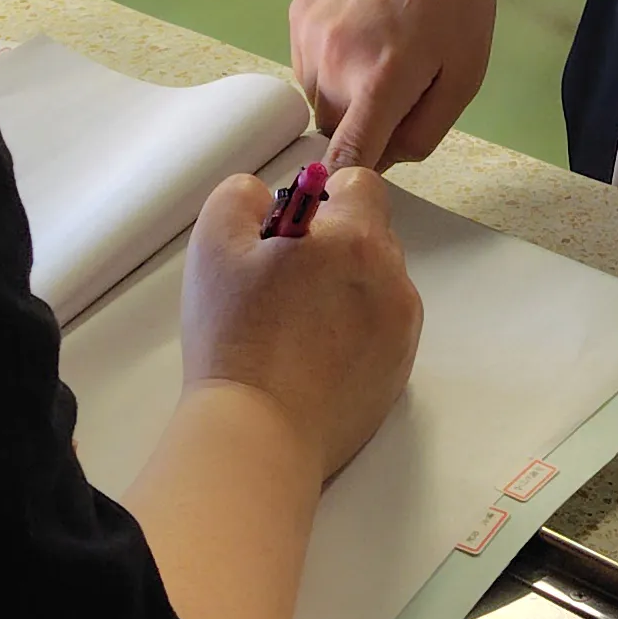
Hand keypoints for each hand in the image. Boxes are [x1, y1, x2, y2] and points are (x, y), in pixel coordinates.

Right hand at [179, 168, 423, 479]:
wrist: (260, 434)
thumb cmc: (235, 336)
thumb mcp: (214, 244)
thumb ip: (241, 197)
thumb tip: (267, 197)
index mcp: (356, 240)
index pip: (360, 185)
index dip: (323, 197)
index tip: (290, 231)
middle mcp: (393, 280)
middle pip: (372, 235)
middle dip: (334, 244)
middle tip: (284, 280)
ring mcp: (402, 331)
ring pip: (378, 284)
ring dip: (347, 287)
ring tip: (296, 324)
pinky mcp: (399, 374)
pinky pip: (382, 330)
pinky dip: (355, 332)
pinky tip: (312, 357)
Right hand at [288, 0, 502, 170]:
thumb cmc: (458, 1)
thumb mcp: (466, 77)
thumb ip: (423, 133)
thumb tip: (382, 162)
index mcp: (382, 79)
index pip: (345, 156)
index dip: (349, 180)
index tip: (356, 188)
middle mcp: (334, 59)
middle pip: (334, 129)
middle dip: (363, 126)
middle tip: (400, 91)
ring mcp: (309, 34)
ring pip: (317, 98)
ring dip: (344, 95)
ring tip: (382, 54)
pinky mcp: (298, 14)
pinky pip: (307, 66)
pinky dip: (330, 65)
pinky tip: (362, 32)